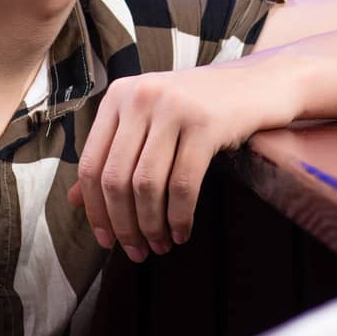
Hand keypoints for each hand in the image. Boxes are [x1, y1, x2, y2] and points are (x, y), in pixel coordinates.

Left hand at [66, 65, 296, 261]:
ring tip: (160, 245)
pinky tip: (182, 232)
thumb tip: (74, 201)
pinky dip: (179, 216)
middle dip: (123, 225)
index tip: (106, 240)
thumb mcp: (152, 123)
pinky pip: (182, 184)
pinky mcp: (205, 122)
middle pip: (115, 178)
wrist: (262, 83)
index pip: (90, 164)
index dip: (95, 209)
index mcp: (119, 96)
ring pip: (146, 185)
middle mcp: (140, 96)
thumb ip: (113, 155)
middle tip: (136, 252)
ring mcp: (172, 106)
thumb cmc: (202, 108)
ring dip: (151, 225)